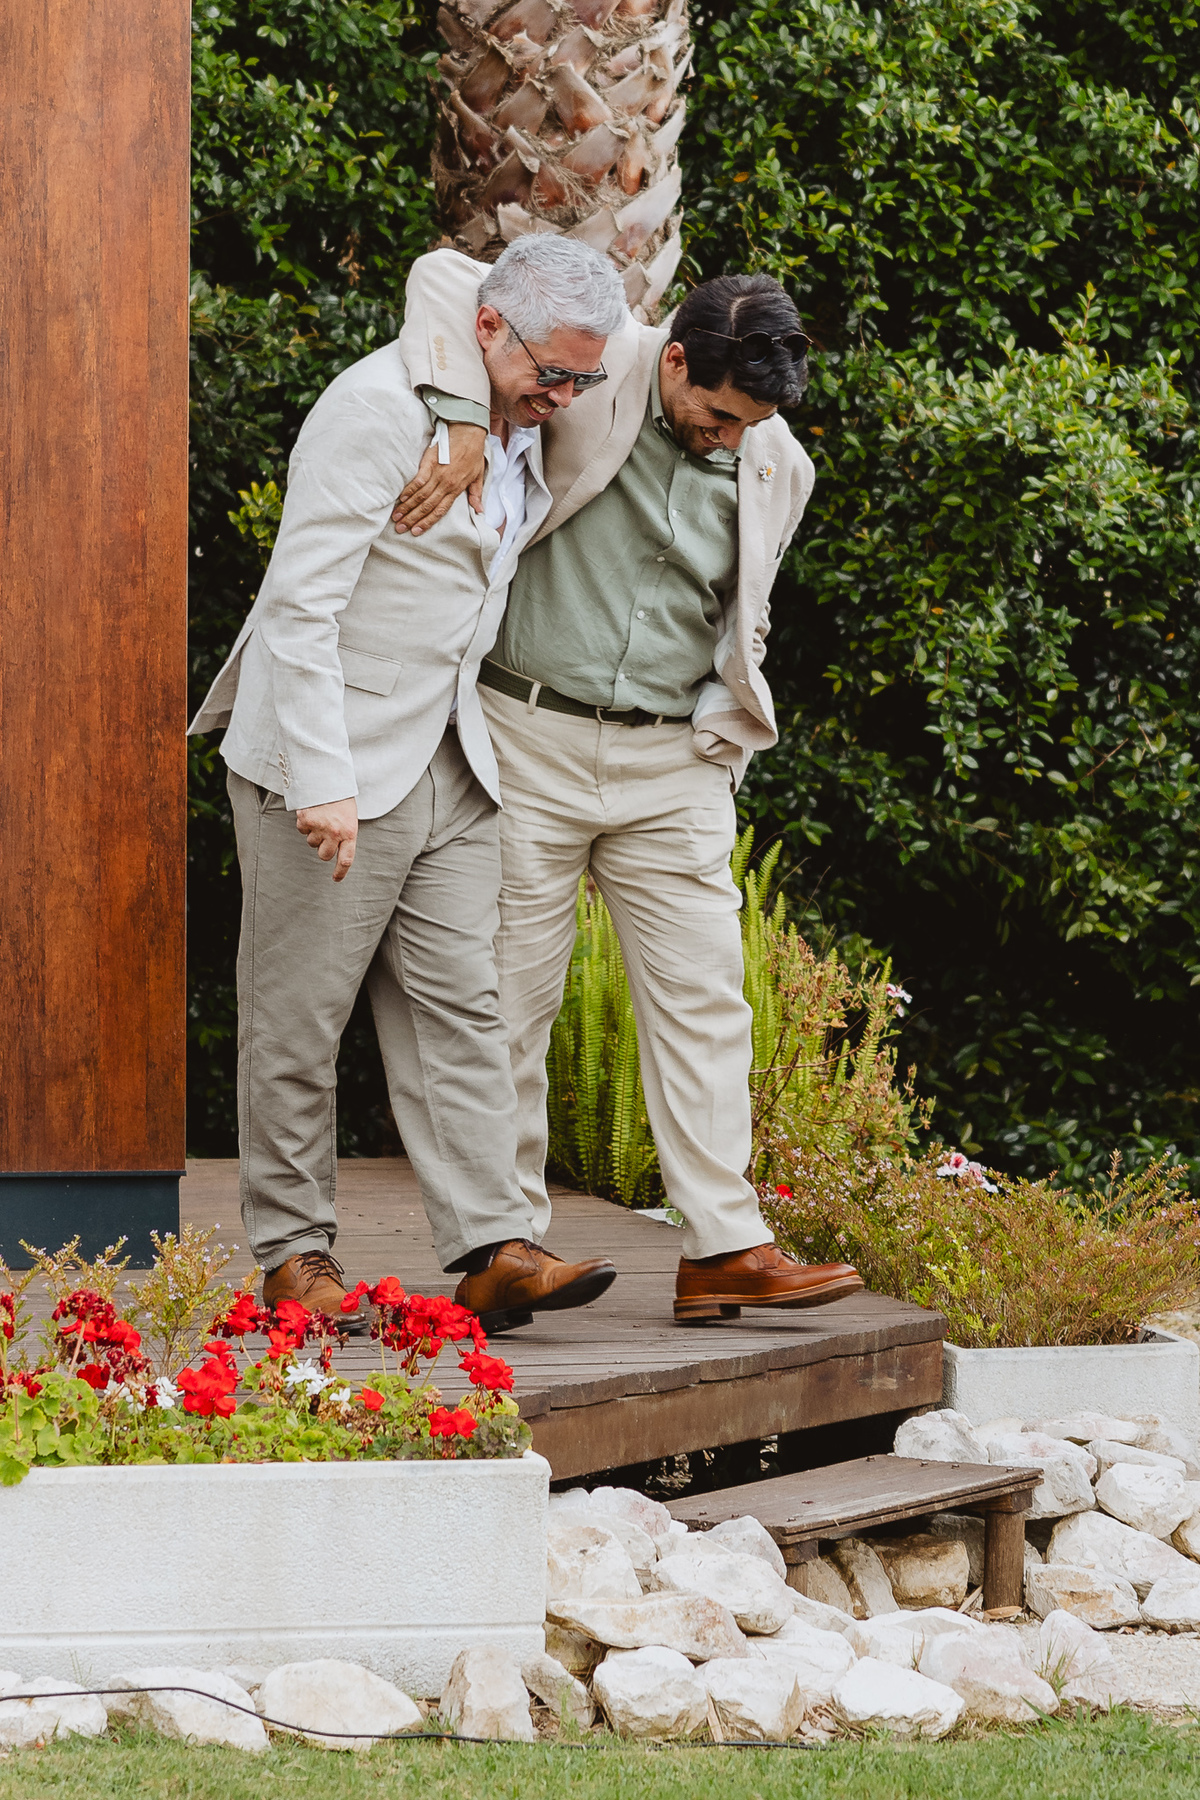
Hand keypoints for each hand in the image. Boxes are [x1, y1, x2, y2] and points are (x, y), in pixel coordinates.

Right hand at [295, 797, 357, 880]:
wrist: (327, 778)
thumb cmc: (341, 798)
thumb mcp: (349, 817)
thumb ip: (344, 834)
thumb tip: (335, 851)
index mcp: (350, 832)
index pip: (346, 859)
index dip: (340, 872)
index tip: (336, 878)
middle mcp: (334, 832)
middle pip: (324, 855)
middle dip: (323, 849)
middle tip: (326, 836)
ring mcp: (319, 827)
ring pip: (311, 843)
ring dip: (314, 834)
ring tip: (321, 817)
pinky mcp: (305, 820)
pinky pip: (302, 830)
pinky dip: (305, 823)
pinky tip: (312, 812)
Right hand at [393, 422, 485, 536]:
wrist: (468, 432)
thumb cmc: (473, 453)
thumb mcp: (478, 475)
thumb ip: (476, 494)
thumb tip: (479, 510)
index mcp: (456, 489)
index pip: (440, 511)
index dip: (427, 522)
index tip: (416, 532)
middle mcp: (446, 484)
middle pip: (427, 506)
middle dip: (413, 519)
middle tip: (400, 528)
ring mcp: (437, 473)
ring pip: (421, 495)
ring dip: (407, 507)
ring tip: (396, 517)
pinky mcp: (429, 462)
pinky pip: (418, 479)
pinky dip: (410, 489)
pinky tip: (401, 498)